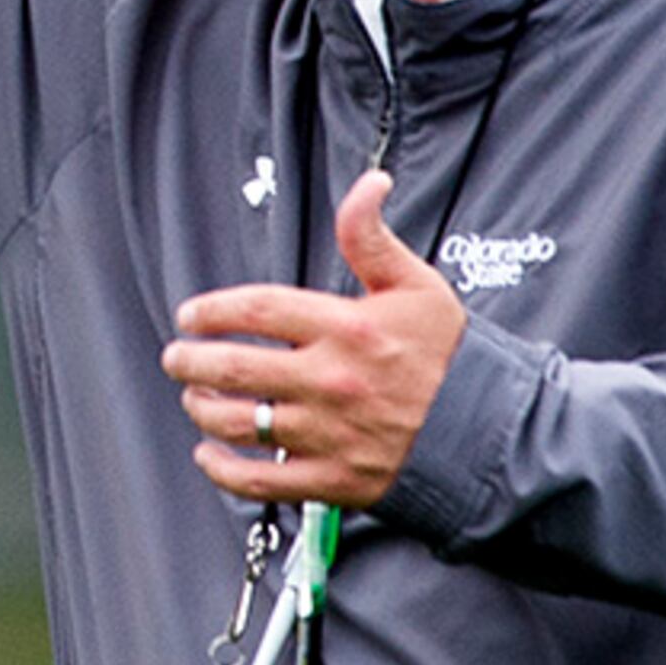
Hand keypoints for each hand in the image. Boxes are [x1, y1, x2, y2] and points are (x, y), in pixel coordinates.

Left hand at [162, 171, 464, 508]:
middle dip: (190, 361)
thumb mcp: (415, 286)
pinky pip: (263, 481)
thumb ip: (372, 237)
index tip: (190, 315)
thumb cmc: (449, 357)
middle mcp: (332, 380)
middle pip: (234, 368)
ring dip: (201, 409)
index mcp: (347, 329)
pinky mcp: (334, 480)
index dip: (212, 310)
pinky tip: (210, 454)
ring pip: (240, 423)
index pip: (257, 310)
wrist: (490, 434)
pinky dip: (224, 471)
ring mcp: (330, 433)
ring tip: (193, 397)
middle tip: (176, 356)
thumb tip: (368, 184)